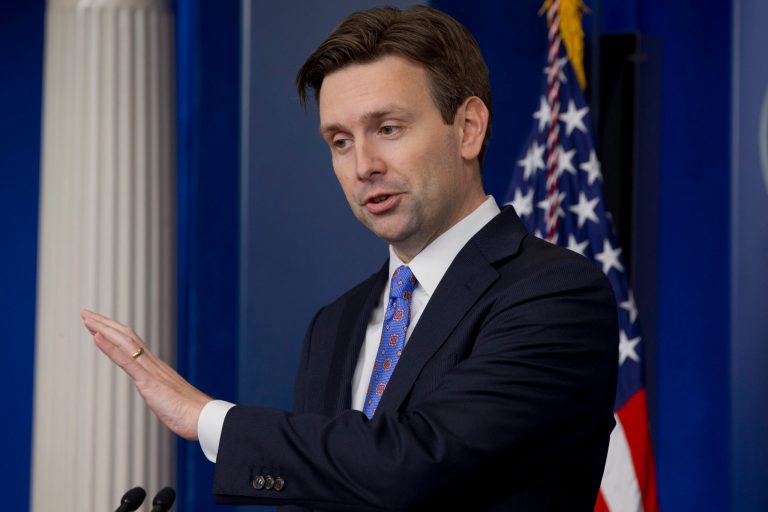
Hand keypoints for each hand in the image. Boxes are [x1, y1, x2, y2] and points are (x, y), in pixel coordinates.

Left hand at [81, 309, 211, 439]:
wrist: (202, 417)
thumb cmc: (189, 413)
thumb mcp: (170, 400)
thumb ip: (162, 394)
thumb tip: (161, 396)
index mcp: (157, 367)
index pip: (133, 343)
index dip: (116, 332)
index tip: (100, 324)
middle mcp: (153, 363)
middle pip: (126, 336)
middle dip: (105, 324)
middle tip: (86, 314)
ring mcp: (150, 370)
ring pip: (124, 342)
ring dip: (104, 329)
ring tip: (87, 319)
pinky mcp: (148, 380)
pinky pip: (126, 360)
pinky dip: (109, 347)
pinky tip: (96, 337)